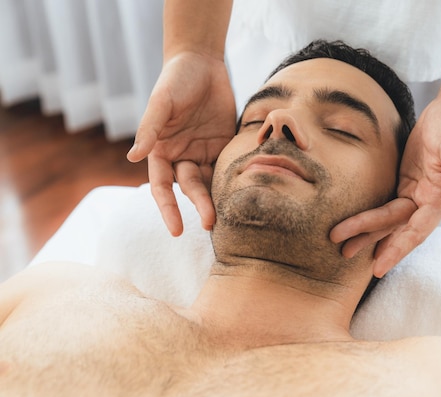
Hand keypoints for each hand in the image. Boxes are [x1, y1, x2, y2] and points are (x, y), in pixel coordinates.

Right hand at [127, 52, 236, 235]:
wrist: (201, 62)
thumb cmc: (175, 80)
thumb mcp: (161, 102)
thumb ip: (150, 129)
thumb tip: (132, 156)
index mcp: (161, 151)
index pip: (162, 187)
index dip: (168, 208)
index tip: (176, 229)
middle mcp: (182, 156)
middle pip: (190, 187)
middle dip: (199, 206)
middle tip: (211, 224)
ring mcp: (204, 152)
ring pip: (211, 182)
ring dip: (218, 198)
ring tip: (231, 216)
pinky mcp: (224, 145)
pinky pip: (229, 166)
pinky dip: (235, 179)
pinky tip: (245, 192)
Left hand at [330, 94, 440, 276]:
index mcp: (439, 199)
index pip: (415, 231)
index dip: (397, 250)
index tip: (378, 268)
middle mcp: (426, 202)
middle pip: (395, 227)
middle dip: (371, 240)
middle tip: (344, 253)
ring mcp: (415, 194)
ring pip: (388, 219)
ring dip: (367, 233)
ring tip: (343, 247)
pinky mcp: (405, 183)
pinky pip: (386, 206)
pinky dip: (372, 218)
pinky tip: (357, 227)